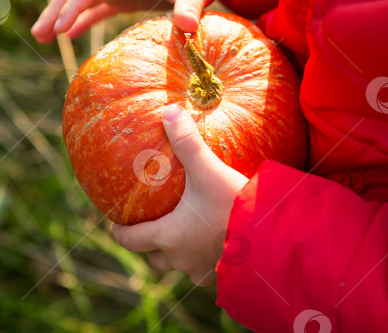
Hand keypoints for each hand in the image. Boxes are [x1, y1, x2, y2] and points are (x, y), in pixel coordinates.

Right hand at [31, 0, 218, 42]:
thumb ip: (191, 7)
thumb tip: (187, 26)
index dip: (72, 6)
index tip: (60, 29)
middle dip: (56, 9)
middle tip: (39, 34)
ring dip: (61, 14)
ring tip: (41, 37)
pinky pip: (95, 7)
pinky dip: (79, 19)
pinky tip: (68, 37)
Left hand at [113, 104, 247, 285]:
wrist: (271, 239)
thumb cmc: (234, 207)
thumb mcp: (208, 170)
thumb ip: (188, 142)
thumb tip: (169, 111)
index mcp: (169, 236)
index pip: (130, 240)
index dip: (120, 231)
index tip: (116, 223)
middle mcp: (182, 259)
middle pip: (154, 257)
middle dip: (151, 243)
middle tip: (154, 224)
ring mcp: (203, 271)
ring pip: (181, 265)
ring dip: (179, 252)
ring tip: (187, 232)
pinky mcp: (225, 276)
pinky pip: (207, 270)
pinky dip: (206, 257)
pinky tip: (218, 241)